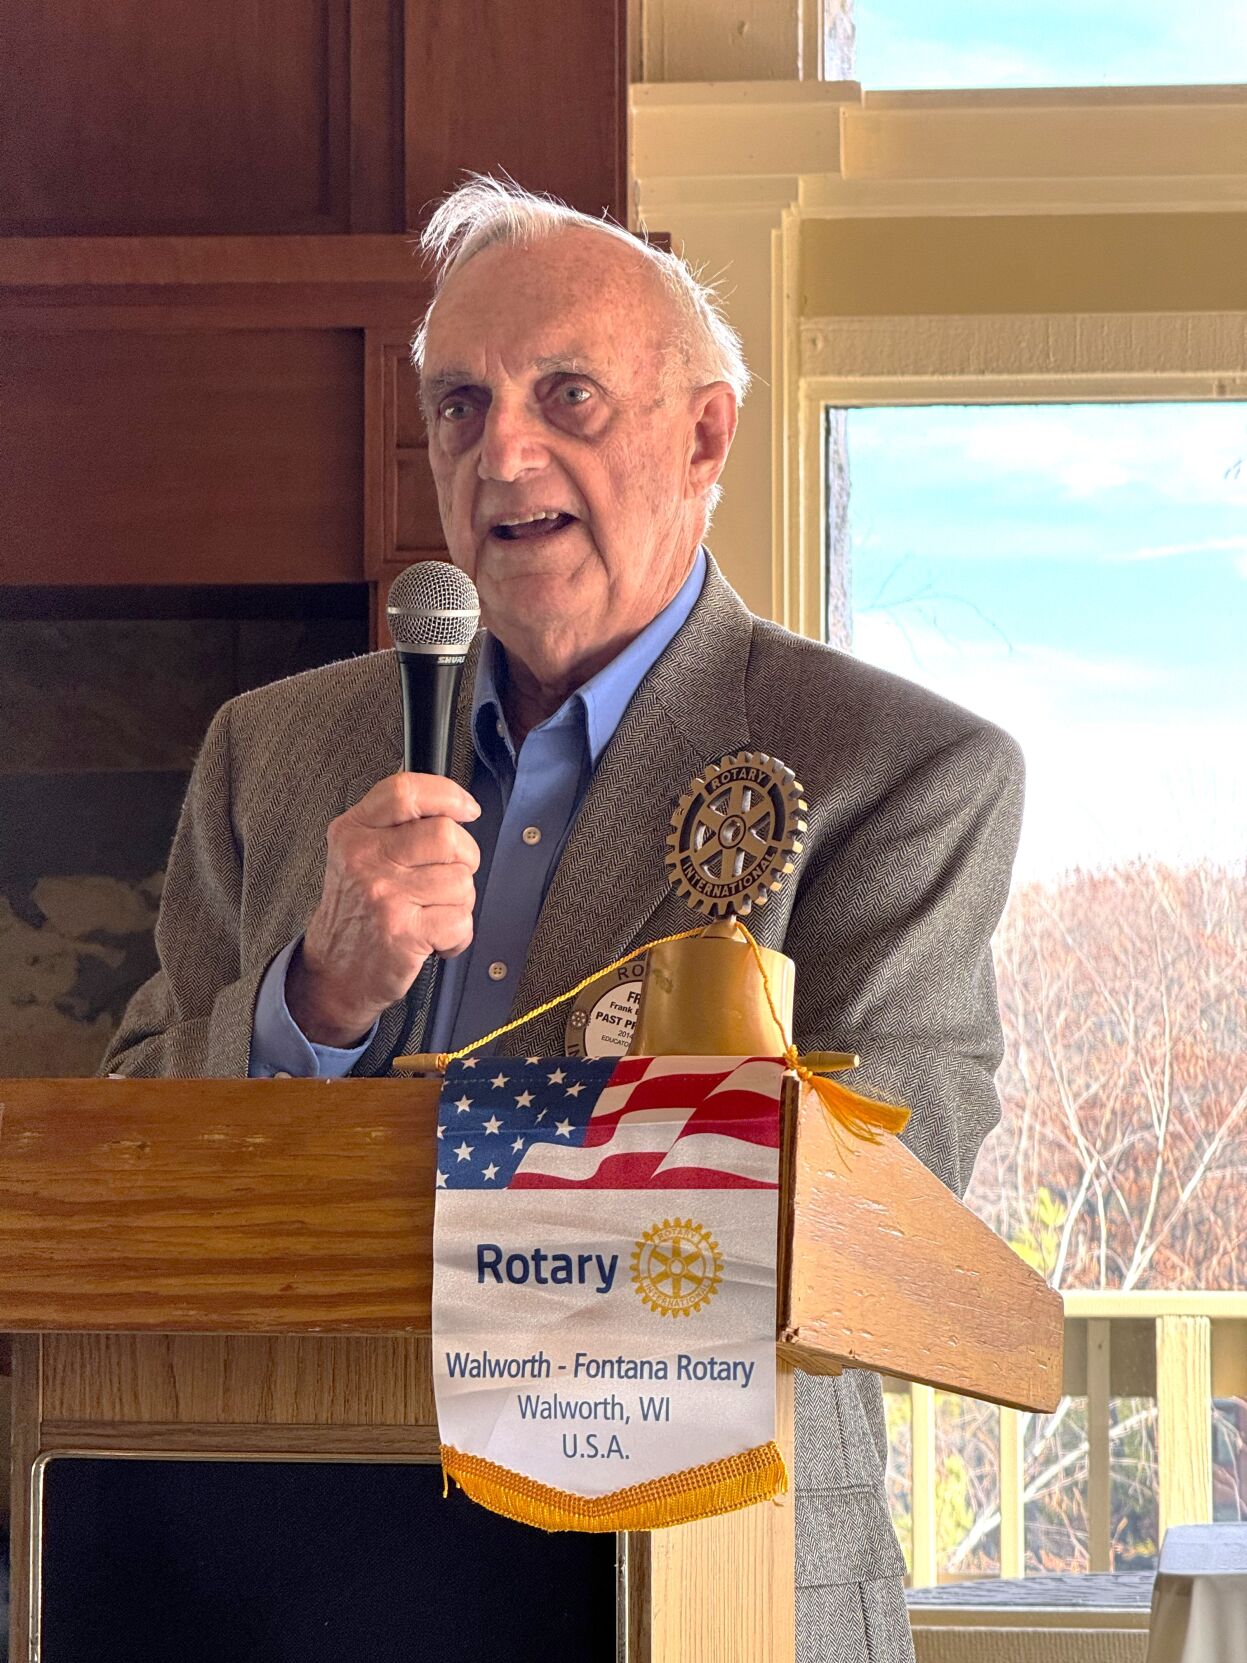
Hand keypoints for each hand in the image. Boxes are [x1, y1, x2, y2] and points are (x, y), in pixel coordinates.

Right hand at [287, 773, 480, 1046]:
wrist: (335, 972)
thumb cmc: (357, 912)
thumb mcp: (357, 854)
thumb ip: (397, 825)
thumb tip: (453, 808)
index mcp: (354, 831)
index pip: (406, 791)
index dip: (448, 795)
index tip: (467, 809)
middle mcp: (365, 858)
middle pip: (446, 835)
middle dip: (465, 856)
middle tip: (451, 874)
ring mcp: (384, 895)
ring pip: (461, 880)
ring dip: (460, 901)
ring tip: (434, 912)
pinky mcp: (403, 931)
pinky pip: (461, 919)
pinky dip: (458, 934)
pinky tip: (436, 937)